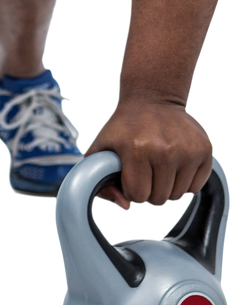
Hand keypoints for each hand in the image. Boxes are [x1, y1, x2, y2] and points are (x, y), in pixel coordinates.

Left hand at [83, 99, 214, 212]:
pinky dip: (185, 182)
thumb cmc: (125, 126)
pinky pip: (196, 187)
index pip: (137, 195)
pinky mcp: (204, 150)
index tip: (131, 175)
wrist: (153, 97)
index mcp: (135, 149)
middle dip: (150, 189)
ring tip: (160, 166)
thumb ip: (101, 182)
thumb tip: (126, 207)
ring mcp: (187, 150)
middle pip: (159, 198)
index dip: (132, 188)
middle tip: (146, 170)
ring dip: (167, 187)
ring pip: (178, 196)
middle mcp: (164, 149)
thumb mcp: (102, 147)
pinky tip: (175, 164)